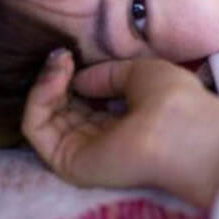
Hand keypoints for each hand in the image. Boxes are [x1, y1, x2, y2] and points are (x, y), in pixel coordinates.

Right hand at [21, 50, 218, 207]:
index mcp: (124, 124)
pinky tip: (56, 76)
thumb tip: (78, 79)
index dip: (73, 77)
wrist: (181, 130)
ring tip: (59, 62)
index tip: (72, 54)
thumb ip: (107, 74)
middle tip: (62, 56)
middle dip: (56, 78)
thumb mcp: (140, 73)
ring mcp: (83, 154)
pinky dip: (39, 98)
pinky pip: (36, 129)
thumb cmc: (174, 101)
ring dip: (45, 83)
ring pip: (44, 117)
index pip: (85, 103)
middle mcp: (102, 141)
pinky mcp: (67, 163)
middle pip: (61, 110)